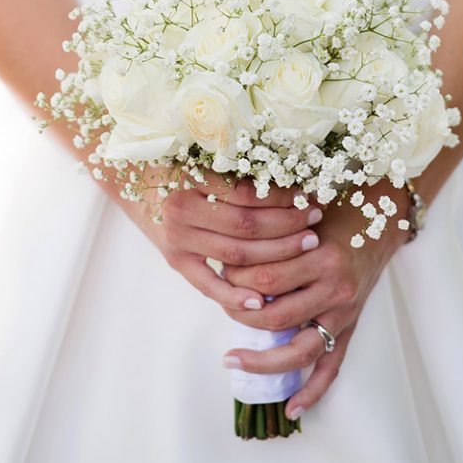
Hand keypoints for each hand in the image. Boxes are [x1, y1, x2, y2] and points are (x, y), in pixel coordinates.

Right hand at [120, 171, 325, 317]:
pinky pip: (209, 285)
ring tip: (305, 244)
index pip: (248, 194)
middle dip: (287, 225)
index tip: (308, 196)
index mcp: (192, 180)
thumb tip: (297, 172)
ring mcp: (178, 241)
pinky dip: (236, 295)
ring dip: (276, 253)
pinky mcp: (177, 263)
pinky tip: (262, 300)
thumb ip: (243, 170)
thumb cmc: (187, 169)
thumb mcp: (210, 161)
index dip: (282, 197)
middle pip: (246, 226)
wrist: (148, 188)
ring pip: (236, 255)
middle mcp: (182, 211)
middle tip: (315, 220)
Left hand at [220, 178, 410, 419]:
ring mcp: (344, 313)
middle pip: (276, 315)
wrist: (378, 224)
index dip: (237, 281)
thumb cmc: (334, 217)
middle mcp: (334, 287)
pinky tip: (292, 408)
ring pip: (299, 349)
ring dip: (262, 360)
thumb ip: (273, 238)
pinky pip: (332, 368)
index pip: (267, 278)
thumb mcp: (303, 219)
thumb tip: (229, 260)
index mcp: (320, 256)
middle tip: (223, 309)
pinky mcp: (351, 329)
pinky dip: (313, 392)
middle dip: (242, 316)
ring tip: (233, 361)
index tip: (220, 275)